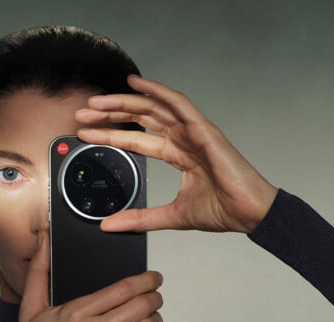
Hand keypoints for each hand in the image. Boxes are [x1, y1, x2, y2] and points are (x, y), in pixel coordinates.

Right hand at [11, 230, 163, 321]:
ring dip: (155, 316)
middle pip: (140, 306)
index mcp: (76, 313)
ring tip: (152, 311)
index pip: (122, 289)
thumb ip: (39, 270)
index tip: (153, 276)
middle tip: (156, 291)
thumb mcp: (30, 308)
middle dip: (154, 295)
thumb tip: (44, 239)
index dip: (145, 280)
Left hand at [76, 74, 277, 233]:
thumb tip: (109, 225)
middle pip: (140, 118)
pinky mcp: (204, 129)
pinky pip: (178, 103)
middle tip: (83, 113)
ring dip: (123, 102)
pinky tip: (136, 84)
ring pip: (153, 107)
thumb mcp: (171, 216)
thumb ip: (139, 218)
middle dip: (109, 115)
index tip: (85, 133)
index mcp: (178, 154)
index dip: (110, 135)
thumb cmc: (223, 210)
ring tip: (97, 101)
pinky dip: (157, 91)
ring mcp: (193, 131)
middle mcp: (183, 138)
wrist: (250, 214)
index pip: (136, 139)